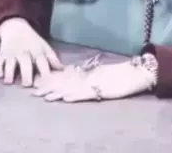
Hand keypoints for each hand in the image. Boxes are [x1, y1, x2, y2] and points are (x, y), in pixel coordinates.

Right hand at [0, 17, 62, 86]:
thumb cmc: (33, 42)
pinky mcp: (2, 54)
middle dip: (26, 73)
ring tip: (10, 81)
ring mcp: (12, 53)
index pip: (42, 60)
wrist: (16, 28)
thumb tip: (63, 70)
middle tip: (27, 84)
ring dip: (9, 72)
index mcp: (37, 51)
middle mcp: (24, 52)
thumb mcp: (44, 47)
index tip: (47, 81)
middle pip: (25, 61)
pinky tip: (0, 76)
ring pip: (10, 62)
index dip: (45, 70)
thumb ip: (52, 59)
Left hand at [31, 59, 153, 102]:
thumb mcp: (104, 73)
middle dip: (49, 84)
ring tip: (42, 95)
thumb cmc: (124, 75)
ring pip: (70, 87)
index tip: (40, 79)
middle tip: (34, 88)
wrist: (138, 72)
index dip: (53, 77)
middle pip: (65, 80)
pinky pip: (84, 94)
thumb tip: (79, 75)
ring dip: (55, 91)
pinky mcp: (100, 90)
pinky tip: (62, 99)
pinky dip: (72, 96)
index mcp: (90, 72)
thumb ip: (92, 75)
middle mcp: (88, 76)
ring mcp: (93, 83)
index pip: (67, 74)